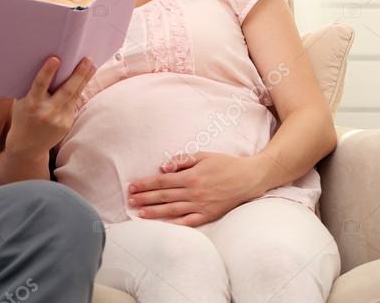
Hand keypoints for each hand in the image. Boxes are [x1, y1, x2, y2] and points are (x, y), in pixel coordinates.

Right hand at [4, 56, 95, 159]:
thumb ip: (32, 89)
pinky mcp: (66, 124)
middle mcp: (46, 112)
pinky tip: (84, 80)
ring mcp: (58, 119)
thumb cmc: (22, 118)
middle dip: (78, 74)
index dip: (48, 71)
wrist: (26, 145)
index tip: (55, 59)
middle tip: (87, 60)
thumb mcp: (21, 102)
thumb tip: (47, 68)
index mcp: (31, 104)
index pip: (40, 85)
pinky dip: (78, 92)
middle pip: (66, 91)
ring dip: (84, 80)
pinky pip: (73, 105)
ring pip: (74, 96)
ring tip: (91, 66)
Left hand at [128, 152, 267, 225]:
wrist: (250, 178)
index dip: (145, 184)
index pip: (161, 182)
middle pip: (163, 196)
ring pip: (172, 210)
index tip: (132, 187)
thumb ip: (182, 160)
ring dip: (154, 212)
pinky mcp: (209, 215)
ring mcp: (201, 205)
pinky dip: (175, 224)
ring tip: (139, 213)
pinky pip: (189, 222)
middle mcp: (194, 192)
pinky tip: (162, 225)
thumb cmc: (225, 164)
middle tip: (129, 201)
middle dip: (144, 198)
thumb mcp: (203, 155)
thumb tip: (163, 167)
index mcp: (190, 176)